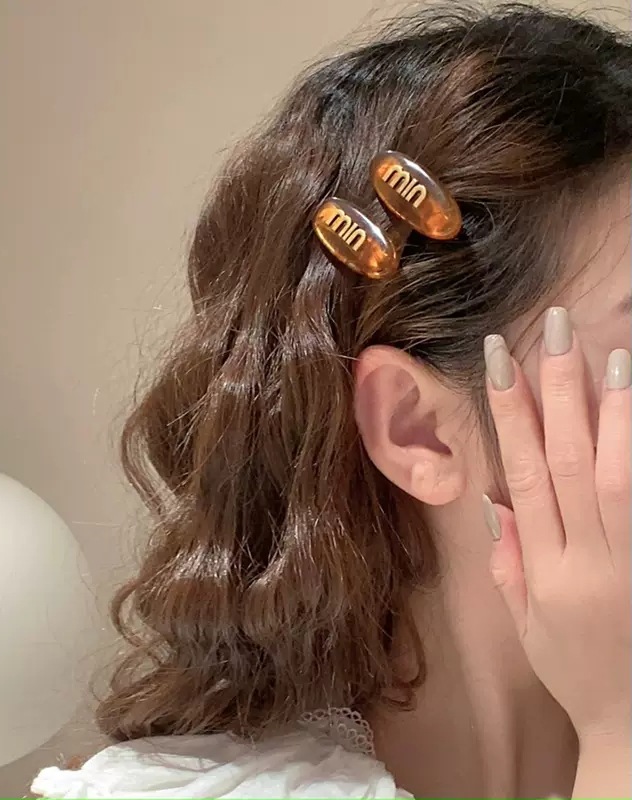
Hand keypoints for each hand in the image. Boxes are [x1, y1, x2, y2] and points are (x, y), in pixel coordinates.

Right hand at [482, 307, 630, 741]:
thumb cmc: (576, 674)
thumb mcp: (525, 624)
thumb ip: (508, 561)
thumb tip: (493, 500)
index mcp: (543, 569)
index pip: (521, 474)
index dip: (508, 414)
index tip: (501, 359)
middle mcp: (586, 556)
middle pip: (567, 460)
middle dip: (557, 391)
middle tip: (556, 329)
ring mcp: (629, 560)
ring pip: (616, 474)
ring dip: (611, 412)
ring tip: (609, 353)